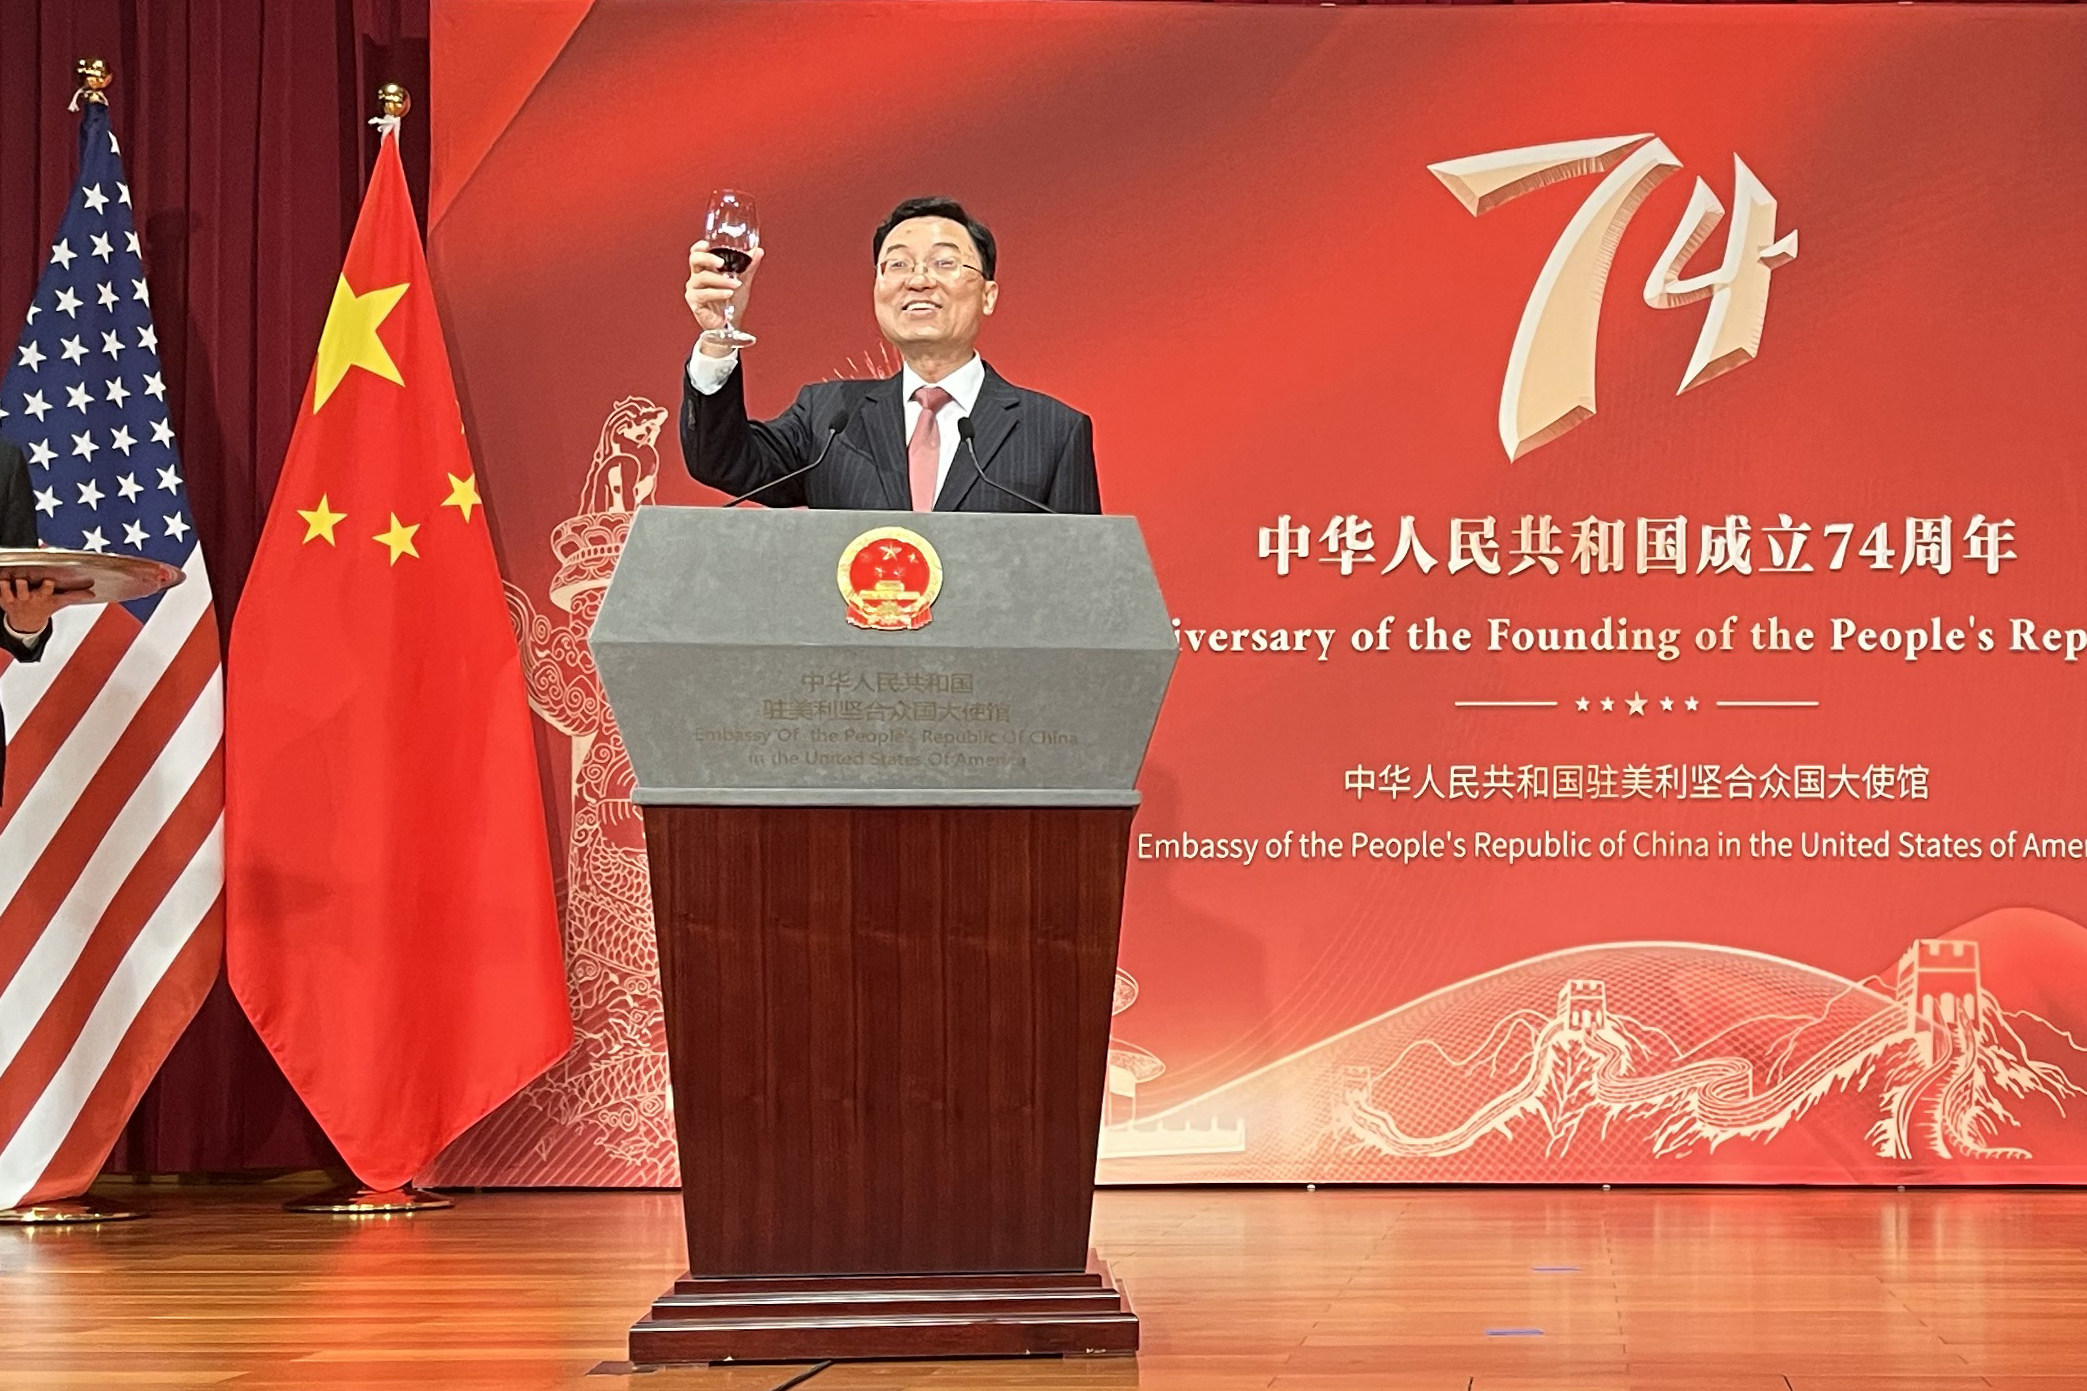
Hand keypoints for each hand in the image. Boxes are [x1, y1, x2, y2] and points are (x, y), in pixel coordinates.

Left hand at [0, 576, 81, 636]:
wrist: (27, 623)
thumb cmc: (44, 607)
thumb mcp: (59, 602)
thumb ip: (74, 595)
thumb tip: (91, 593)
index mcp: (43, 597)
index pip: (46, 589)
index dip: (47, 585)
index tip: (48, 581)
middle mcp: (28, 598)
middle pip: (24, 590)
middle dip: (23, 586)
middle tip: (22, 581)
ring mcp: (15, 599)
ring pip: (8, 591)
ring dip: (6, 586)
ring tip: (5, 580)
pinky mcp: (3, 599)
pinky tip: (0, 580)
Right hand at [685, 239, 762, 355]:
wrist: (731, 324)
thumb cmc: (732, 303)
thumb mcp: (743, 281)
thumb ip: (749, 266)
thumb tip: (758, 250)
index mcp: (705, 269)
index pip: (696, 253)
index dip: (699, 247)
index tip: (708, 244)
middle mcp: (696, 277)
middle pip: (695, 260)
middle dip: (707, 258)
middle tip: (721, 262)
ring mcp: (694, 290)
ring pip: (702, 278)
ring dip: (721, 280)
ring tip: (735, 284)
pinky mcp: (694, 302)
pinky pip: (704, 294)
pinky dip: (717, 293)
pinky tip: (728, 294)